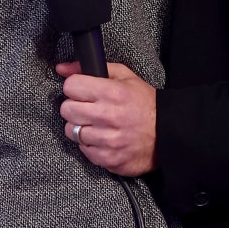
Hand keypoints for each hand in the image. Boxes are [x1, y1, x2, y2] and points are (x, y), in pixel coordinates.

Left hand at [57, 62, 156, 176]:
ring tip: (96, 123)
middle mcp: (107, 116)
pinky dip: (89, 144)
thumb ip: (91, 68)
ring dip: (81, 126)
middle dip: (74, 106)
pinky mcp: (107, 159)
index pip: (71, 86)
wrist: (166, 133)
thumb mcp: (124, 76)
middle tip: (87, 107)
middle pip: (66, 109)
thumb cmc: (144, 102)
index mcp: (111, 92)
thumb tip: (61, 68)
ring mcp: (106, 140)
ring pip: (71, 131)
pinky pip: (83, 150)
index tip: (81, 90)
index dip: (75, 86)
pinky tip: (102, 137)